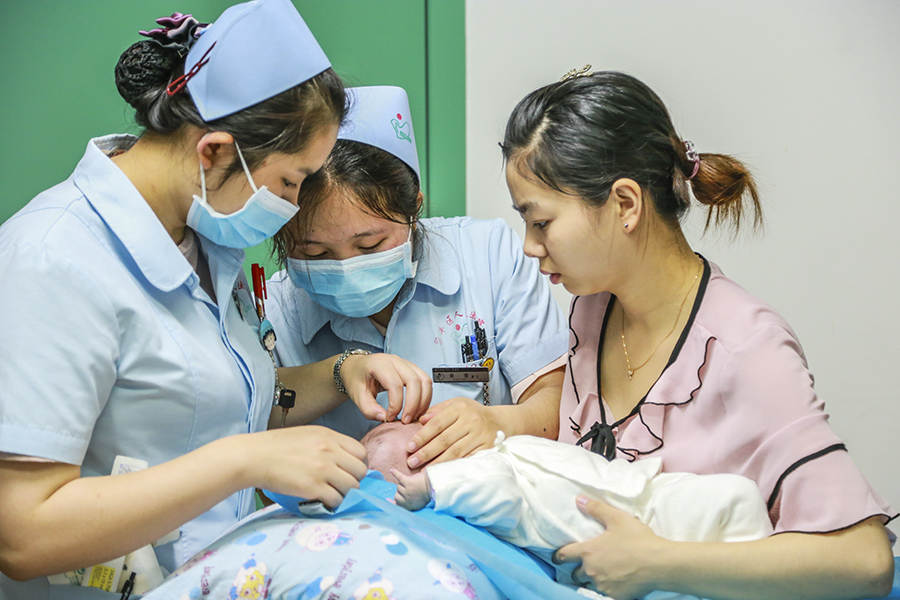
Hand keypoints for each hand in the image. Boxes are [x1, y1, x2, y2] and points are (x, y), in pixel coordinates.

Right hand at [247, 425, 367, 508]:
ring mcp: (323, 469)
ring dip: (345, 493)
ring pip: (352, 487)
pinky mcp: (313, 487)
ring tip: (332, 494)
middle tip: (342, 485)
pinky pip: (336, 499)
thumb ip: (328, 444)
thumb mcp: (307, 434)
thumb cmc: (276, 446)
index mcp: (329, 436)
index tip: (350, 472)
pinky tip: (323, 501)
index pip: (361, 452)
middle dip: (354, 480)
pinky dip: (333, 503)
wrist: (254, 457)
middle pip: (360, 470)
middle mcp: (329, 450)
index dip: (358, 464)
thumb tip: (343, 460)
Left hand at [340, 353, 431, 423]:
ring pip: (425, 380)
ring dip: (423, 401)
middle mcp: (395, 360)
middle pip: (414, 381)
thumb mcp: (357, 396)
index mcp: (379, 364)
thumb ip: (369, 409)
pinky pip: (426, 381)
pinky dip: (425, 396)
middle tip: (406, 421)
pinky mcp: (412, 368)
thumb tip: (385, 418)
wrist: (357, 367)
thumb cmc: (356, 379)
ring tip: (415, 417)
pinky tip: (418, 409)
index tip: (389, 418)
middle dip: (413, 404)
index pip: (395, 384)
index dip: (395, 405)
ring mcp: (406, 363)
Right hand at [391, 469, 430, 509]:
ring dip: (403, 484)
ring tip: (412, 482)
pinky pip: (399, 477)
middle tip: (410, 489)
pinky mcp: (408, 482)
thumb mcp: (416, 505)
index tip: (391, 499)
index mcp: (409, 506)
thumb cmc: (426, 495)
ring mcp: (406, 490)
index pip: (397, 503)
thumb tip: (390, 501)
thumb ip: (404, 504)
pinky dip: (395, 473)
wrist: (435, 487)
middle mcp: (406, 499)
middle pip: (397, 494)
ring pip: (398, 486)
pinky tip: (392, 470)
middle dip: (402, 492)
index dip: (397, 499)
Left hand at [406, 397, 500, 467]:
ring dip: (437, 463)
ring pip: (455, 452)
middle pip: (444, 439)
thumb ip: (437, 411)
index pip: (437, 424)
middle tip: (412, 462)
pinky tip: (443, 472)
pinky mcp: (487, 448)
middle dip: (426, 452)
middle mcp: (471, 420)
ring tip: (423, 470)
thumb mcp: (456, 405)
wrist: (500, 421)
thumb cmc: (473, 413)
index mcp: (460, 408)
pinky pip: (467, 459)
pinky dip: (454, 467)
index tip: (409, 447)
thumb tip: (421, 420)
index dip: (422, 436)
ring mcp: (480, 435)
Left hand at [554, 496, 666, 598]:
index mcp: (588, 552)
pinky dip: (606, 589)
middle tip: (586, 565)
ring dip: (592, 580)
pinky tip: (614, 583)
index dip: (558, 556)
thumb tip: (579, 500)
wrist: (659, 564)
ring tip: (601, 574)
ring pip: (589, 585)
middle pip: (575, 574)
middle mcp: (591, 571)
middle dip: (578, 570)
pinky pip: (604, 595)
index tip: (557, 557)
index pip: (564, 556)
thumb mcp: (617, 518)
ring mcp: (603, 586)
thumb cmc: (638, 539)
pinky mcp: (615, 596)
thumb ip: (596, 509)